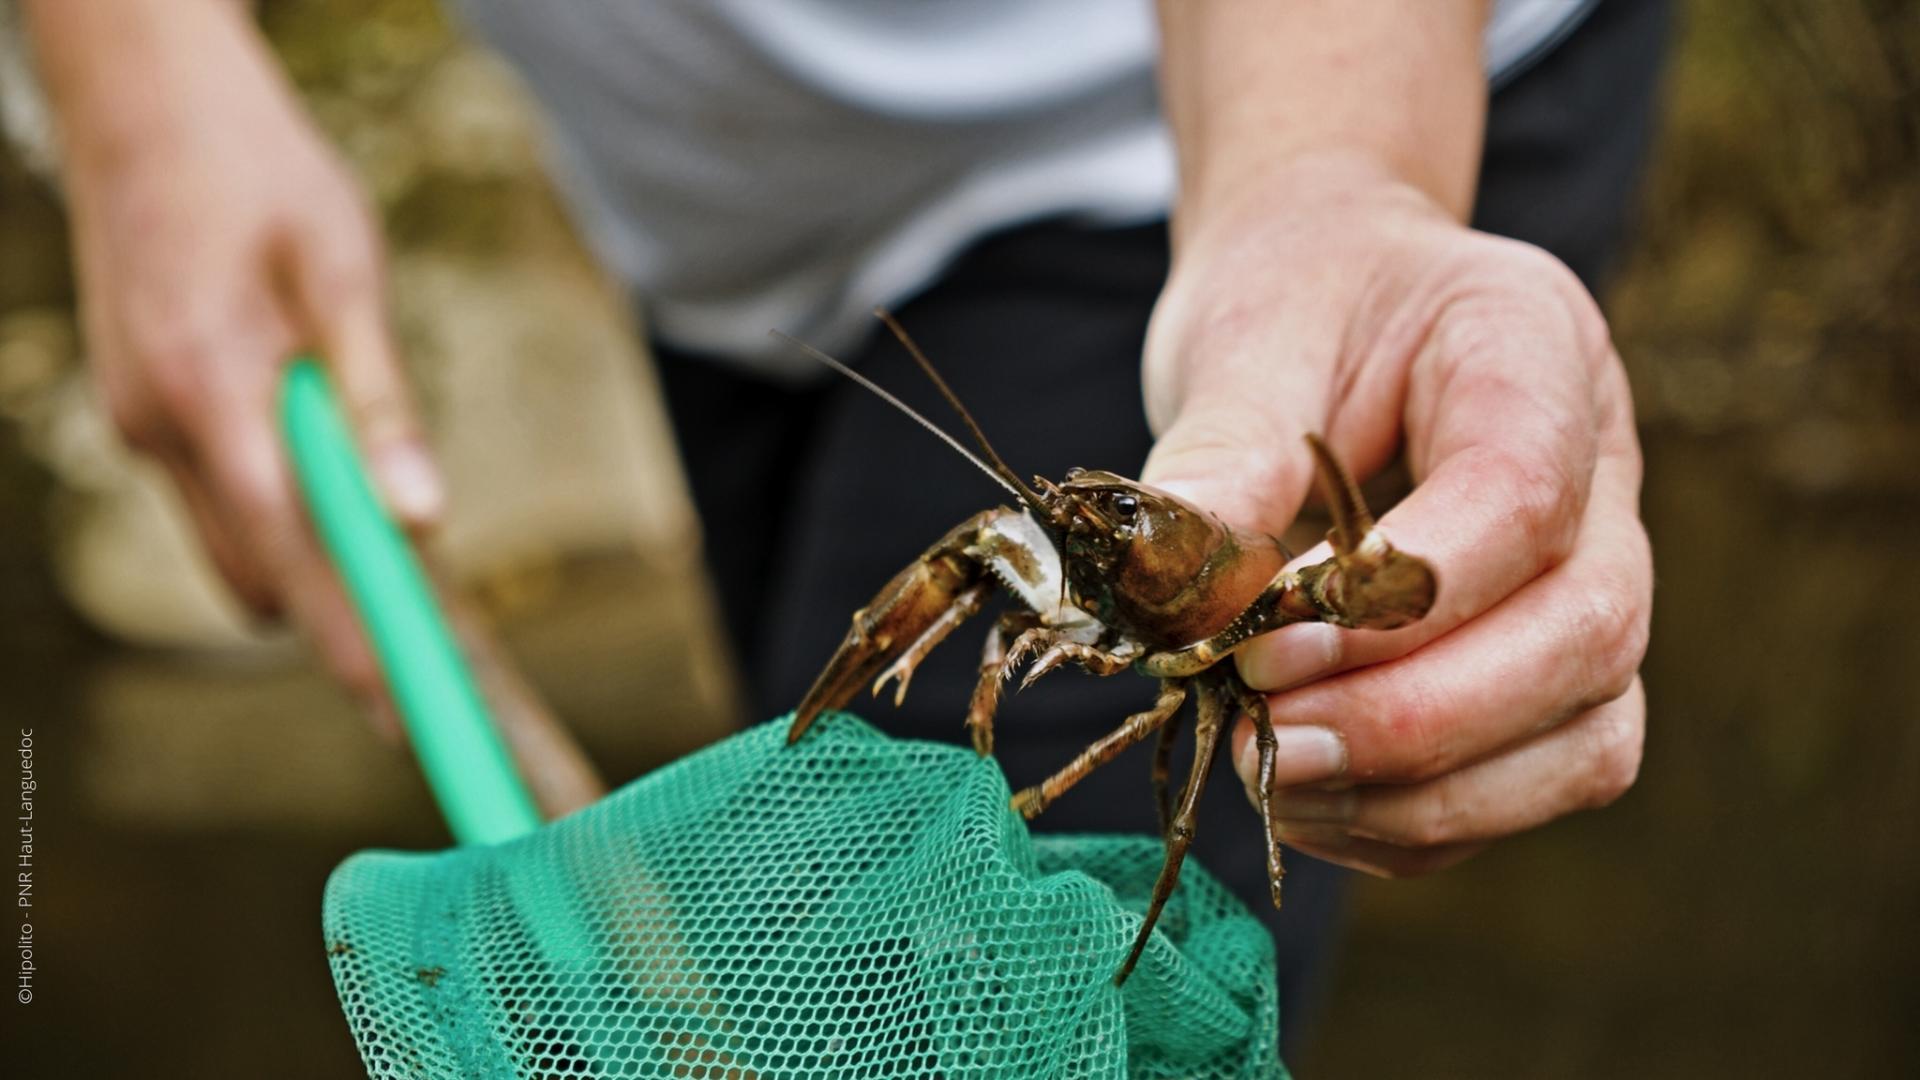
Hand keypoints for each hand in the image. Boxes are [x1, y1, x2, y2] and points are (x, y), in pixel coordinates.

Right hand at [44, 0, 440, 718]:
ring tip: (386, 512)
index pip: (291, 558)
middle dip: (343, 612)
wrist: (143, 100)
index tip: (408, 711)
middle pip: (262, 573)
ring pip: (241, 542)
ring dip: (315, 553)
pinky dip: (285, 506)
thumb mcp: (341, 269)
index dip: (353, 641)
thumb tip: (423, 520)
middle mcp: (160, 428)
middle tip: (433, 647)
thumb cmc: (259, 170)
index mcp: (209, 391)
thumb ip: (379, 399)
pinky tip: (329, 451)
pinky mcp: (146, 414)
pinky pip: (226, 496)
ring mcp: (141, 426)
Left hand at [1140, 153, 1651, 876]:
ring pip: (1585, 741)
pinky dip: (1414, 821)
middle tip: (1263, 742)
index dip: (1397, 604)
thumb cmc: (1298, 302)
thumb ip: (1223, 452)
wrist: (1337, 300)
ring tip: (1273, 774)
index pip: (1520, 500)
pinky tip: (1300, 793)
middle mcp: (1604, 482)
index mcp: (1536, 353)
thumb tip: (1171, 595)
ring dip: (1425, 794)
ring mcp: (1592, 588)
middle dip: (1419, 721)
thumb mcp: (1246, 336)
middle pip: (1588, 638)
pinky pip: (1523, 790)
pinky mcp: (1548, 679)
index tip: (1260, 646)